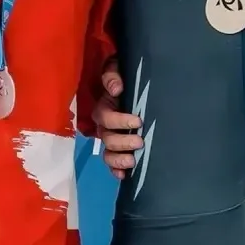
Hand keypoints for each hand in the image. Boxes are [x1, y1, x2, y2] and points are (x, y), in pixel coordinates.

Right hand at [91, 57, 140, 180]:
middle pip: (107, 138)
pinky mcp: (117, 148)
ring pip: (108, 152)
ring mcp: (110, 138)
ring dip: (118, 159)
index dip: (119, 121)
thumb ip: (113, 76)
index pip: (106, 117)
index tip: (138, 121)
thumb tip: (116, 88)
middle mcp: (104, 126)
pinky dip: (116, 169)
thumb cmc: (123, 78)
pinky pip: (112, 162)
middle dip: (123, 142)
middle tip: (140, 142)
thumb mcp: (116, 69)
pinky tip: (125, 175)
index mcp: (103, 108)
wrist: (132, 86)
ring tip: (133, 161)